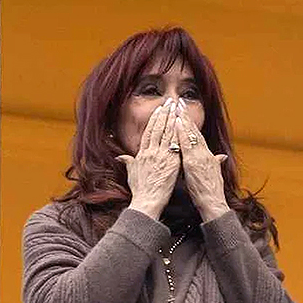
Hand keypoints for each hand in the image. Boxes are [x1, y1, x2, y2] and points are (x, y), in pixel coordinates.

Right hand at [117, 98, 180, 219]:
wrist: (147, 201)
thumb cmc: (140, 191)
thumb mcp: (131, 174)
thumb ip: (128, 162)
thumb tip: (121, 157)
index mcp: (141, 154)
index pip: (148, 132)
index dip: (154, 120)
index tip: (158, 110)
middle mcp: (150, 152)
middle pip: (157, 129)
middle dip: (163, 114)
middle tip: (168, 102)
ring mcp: (161, 156)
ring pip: (166, 133)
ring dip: (171, 118)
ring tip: (175, 107)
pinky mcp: (171, 162)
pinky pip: (174, 143)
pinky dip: (177, 132)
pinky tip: (181, 123)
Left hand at [175, 100, 230, 221]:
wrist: (213, 203)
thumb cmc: (211, 192)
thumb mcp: (213, 174)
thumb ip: (216, 163)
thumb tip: (221, 157)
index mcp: (206, 156)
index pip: (197, 136)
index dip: (191, 123)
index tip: (184, 112)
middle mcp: (203, 153)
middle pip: (193, 131)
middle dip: (186, 116)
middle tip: (179, 102)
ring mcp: (199, 157)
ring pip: (190, 134)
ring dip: (183, 119)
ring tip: (176, 107)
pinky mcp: (194, 162)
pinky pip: (186, 145)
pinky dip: (182, 133)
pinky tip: (177, 123)